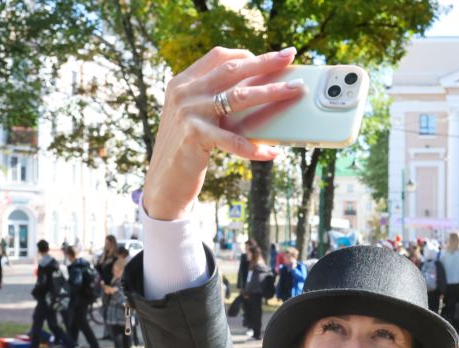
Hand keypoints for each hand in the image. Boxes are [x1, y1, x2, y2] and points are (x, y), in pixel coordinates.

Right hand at [143, 47, 302, 220]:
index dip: (248, 54)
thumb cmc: (188, 148)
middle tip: (290, 57)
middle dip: (265, 62)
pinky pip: (234, 140)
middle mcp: (184, 92)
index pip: (219, 57)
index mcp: (183, 82)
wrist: (164, 181)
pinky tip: (272, 153)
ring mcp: (188, 112)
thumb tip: (258, 90)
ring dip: (271, 92)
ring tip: (294, 91)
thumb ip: (214, 100)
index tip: (273, 56)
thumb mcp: (195, 116)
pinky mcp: (194, 136)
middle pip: (233, 69)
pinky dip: (255, 148)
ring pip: (239, 97)